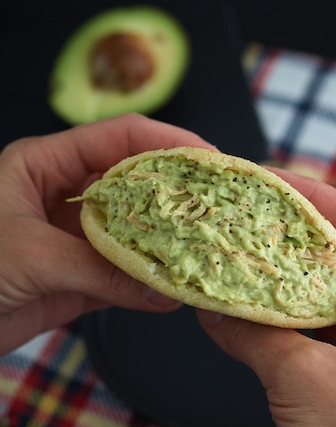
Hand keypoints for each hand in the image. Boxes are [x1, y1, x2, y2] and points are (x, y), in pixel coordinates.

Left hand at [0, 114, 212, 354]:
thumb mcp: (26, 256)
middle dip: (176, 194)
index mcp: (44, 164)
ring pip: (133, 231)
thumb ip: (97, 270)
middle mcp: (64, 195)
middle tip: (218, 206)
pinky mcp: (78, 277)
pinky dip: (148, 283)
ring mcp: (74, 237)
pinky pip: (122, 274)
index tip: (210, 159)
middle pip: (134, 183)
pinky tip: (174, 288)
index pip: (120, 139)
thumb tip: (164, 288)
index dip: (168, 142)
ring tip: (206, 247)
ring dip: (167, 242)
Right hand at [197, 169, 335, 426]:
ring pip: (303, 297)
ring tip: (227, 257)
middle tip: (240, 217)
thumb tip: (209, 305)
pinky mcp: (318, 380)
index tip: (272, 182)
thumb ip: (254, 334)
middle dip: (284, 234)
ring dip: (266, 280)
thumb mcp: (304, 379)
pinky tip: (224, 312)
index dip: (317, 198)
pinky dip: (256, 321)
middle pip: (327, 258)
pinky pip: (286, 335)